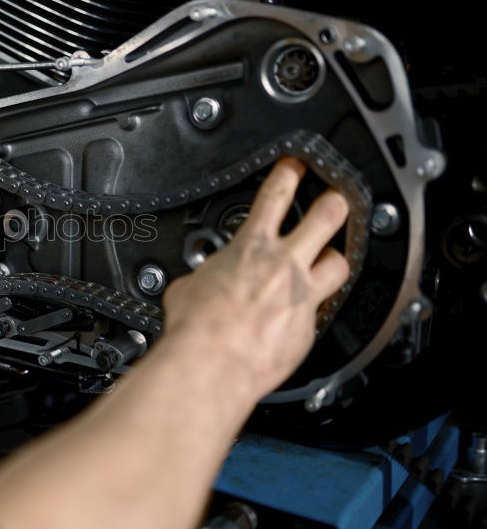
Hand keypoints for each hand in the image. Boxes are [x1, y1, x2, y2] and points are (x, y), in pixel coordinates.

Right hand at [159, 157, 349, 400]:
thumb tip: (202, 282)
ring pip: (340, 264)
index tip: (295, 166)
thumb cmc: (196, 325)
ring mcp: (302, 296)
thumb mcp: (188, 286)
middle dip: (336, 202)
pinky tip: (298, 318)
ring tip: (332, 259)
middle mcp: (284, 265)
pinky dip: (311, 312)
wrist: (212, 362)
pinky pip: (321, 313)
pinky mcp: (308, 329)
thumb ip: (206, 275)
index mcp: (250, 247)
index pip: (275, 195)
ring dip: (336, 259)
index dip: (289, 174)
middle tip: (337, 198)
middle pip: (327, 216)